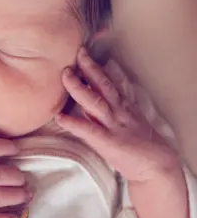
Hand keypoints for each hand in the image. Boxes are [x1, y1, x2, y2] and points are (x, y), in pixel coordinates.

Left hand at [56, 48, 188, 217]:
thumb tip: (110, 84)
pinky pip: (88, 131)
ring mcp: (113, 126)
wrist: (157, 167)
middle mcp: (119, 112)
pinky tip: (60, 117)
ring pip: (95, 102)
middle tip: (78, 52)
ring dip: (79, 87)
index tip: (89, 49)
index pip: (113, 80)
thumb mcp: (133, 118)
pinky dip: (74, 123)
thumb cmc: (141, 143)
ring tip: (65, 75)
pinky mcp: (108, 143)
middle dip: (90, 67)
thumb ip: (120, 102)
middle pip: (104, 85)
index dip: (101, 64)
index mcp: (124, 106)